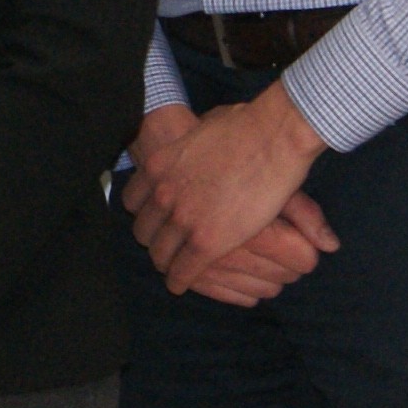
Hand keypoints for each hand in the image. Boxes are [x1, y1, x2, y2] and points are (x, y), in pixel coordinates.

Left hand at [123, 86, 328, 295]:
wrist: (274, 136)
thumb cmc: (248, 124)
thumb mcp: (205, 124)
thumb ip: (196, 139)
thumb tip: (203, 131)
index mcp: (158, 166)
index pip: (133, 201)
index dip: (145, 212)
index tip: (156, 218)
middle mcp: (162, 194)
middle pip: (143, 230)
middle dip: (154, 238)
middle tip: (166, 245)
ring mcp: (182, 219)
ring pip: (160, 254)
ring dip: (166, 262)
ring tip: (174, 268)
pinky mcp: (205, 242)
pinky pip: (182, 272)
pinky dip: (179, 281)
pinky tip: (182, 283)